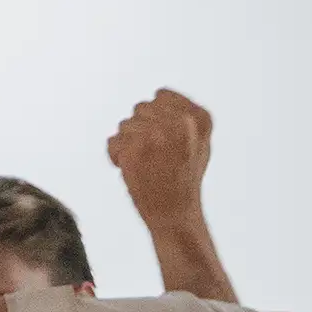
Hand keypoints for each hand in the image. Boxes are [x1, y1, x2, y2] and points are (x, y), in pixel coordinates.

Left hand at [109, 89, 212, 230]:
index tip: (169, 143)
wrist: (176, 216)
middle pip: (140, 108)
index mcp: (198, 118)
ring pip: (125, 125)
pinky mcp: (134, 150)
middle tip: (158, 158)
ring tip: (148, 167)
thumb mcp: (198, 141)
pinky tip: (135, 172)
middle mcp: (180, 123)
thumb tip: (158, 95)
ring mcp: (156, 135)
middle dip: (142, 131)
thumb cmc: (185, 179)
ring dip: (130, 145)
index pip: (160, 95)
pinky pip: (113, 143)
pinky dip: (118, 157)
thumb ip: (182, 114)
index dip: (158, 118)